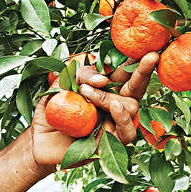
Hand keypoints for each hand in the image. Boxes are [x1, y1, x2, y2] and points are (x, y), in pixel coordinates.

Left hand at [29, 53, 159, 169]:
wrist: (39, 140)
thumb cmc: (52, 111)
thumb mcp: (61, 85)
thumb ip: (80, 74)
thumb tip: (103, 78)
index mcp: (105, 88)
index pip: (124, 72)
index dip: (136, 60)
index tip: (148, 47)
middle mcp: (115, 105)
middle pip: (137, 87)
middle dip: (143, 70)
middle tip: (151, 56)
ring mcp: (115, 124)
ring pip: (131, 107)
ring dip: (109, 96)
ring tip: (87, 92)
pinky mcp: (112, 143)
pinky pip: (127, 131)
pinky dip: (121, 117)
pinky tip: (114, 105)